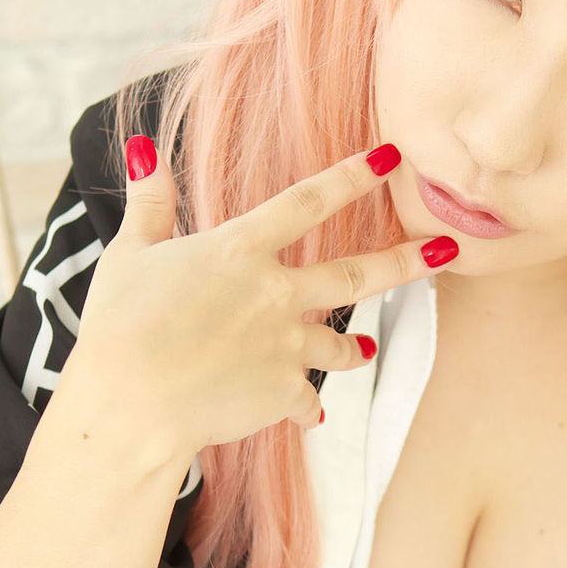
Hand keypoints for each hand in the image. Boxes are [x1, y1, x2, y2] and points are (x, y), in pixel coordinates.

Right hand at [71, 134, 456, 467]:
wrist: (131, 404)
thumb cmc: (119, 326)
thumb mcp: (129, 254)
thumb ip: (150, 205)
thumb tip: (145, 152)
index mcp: (240, 250)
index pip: (308, 202)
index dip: (351, 176)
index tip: (390, 158)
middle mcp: (274, 293)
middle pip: (357, 274)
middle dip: (408, 261)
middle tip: (448, 251)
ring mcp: (284, 345)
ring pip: (340, 344)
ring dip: (353, 347)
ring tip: (365, 348)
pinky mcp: (282, 394)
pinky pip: (307, 400)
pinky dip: (307, 407)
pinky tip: (309, 415)